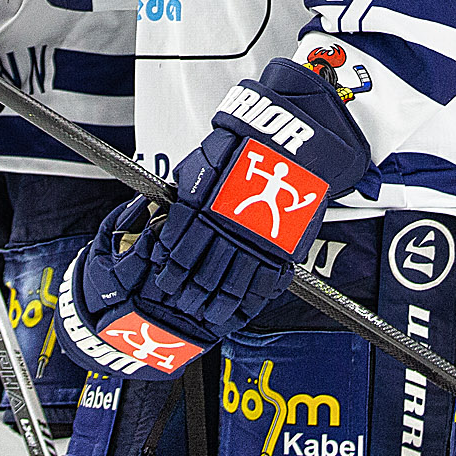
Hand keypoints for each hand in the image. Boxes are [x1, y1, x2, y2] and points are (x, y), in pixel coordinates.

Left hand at [55, 60, 371, 379]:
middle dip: (187, 293)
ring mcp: (254, 241)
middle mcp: (225, 227)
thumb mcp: (203, 163)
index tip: (165, 277)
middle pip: (200, 273)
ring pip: (229, 285)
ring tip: (206, 312)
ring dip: (214, 304)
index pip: (177, 249)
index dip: (169, 268)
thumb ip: (186, 194)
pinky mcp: (280, 248)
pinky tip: (240, 307)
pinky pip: (262, 285)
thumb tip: (169, 217)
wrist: (290, 143)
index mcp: (202, 205)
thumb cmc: (244, 148)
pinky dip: (249, 301)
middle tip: (182, 303)